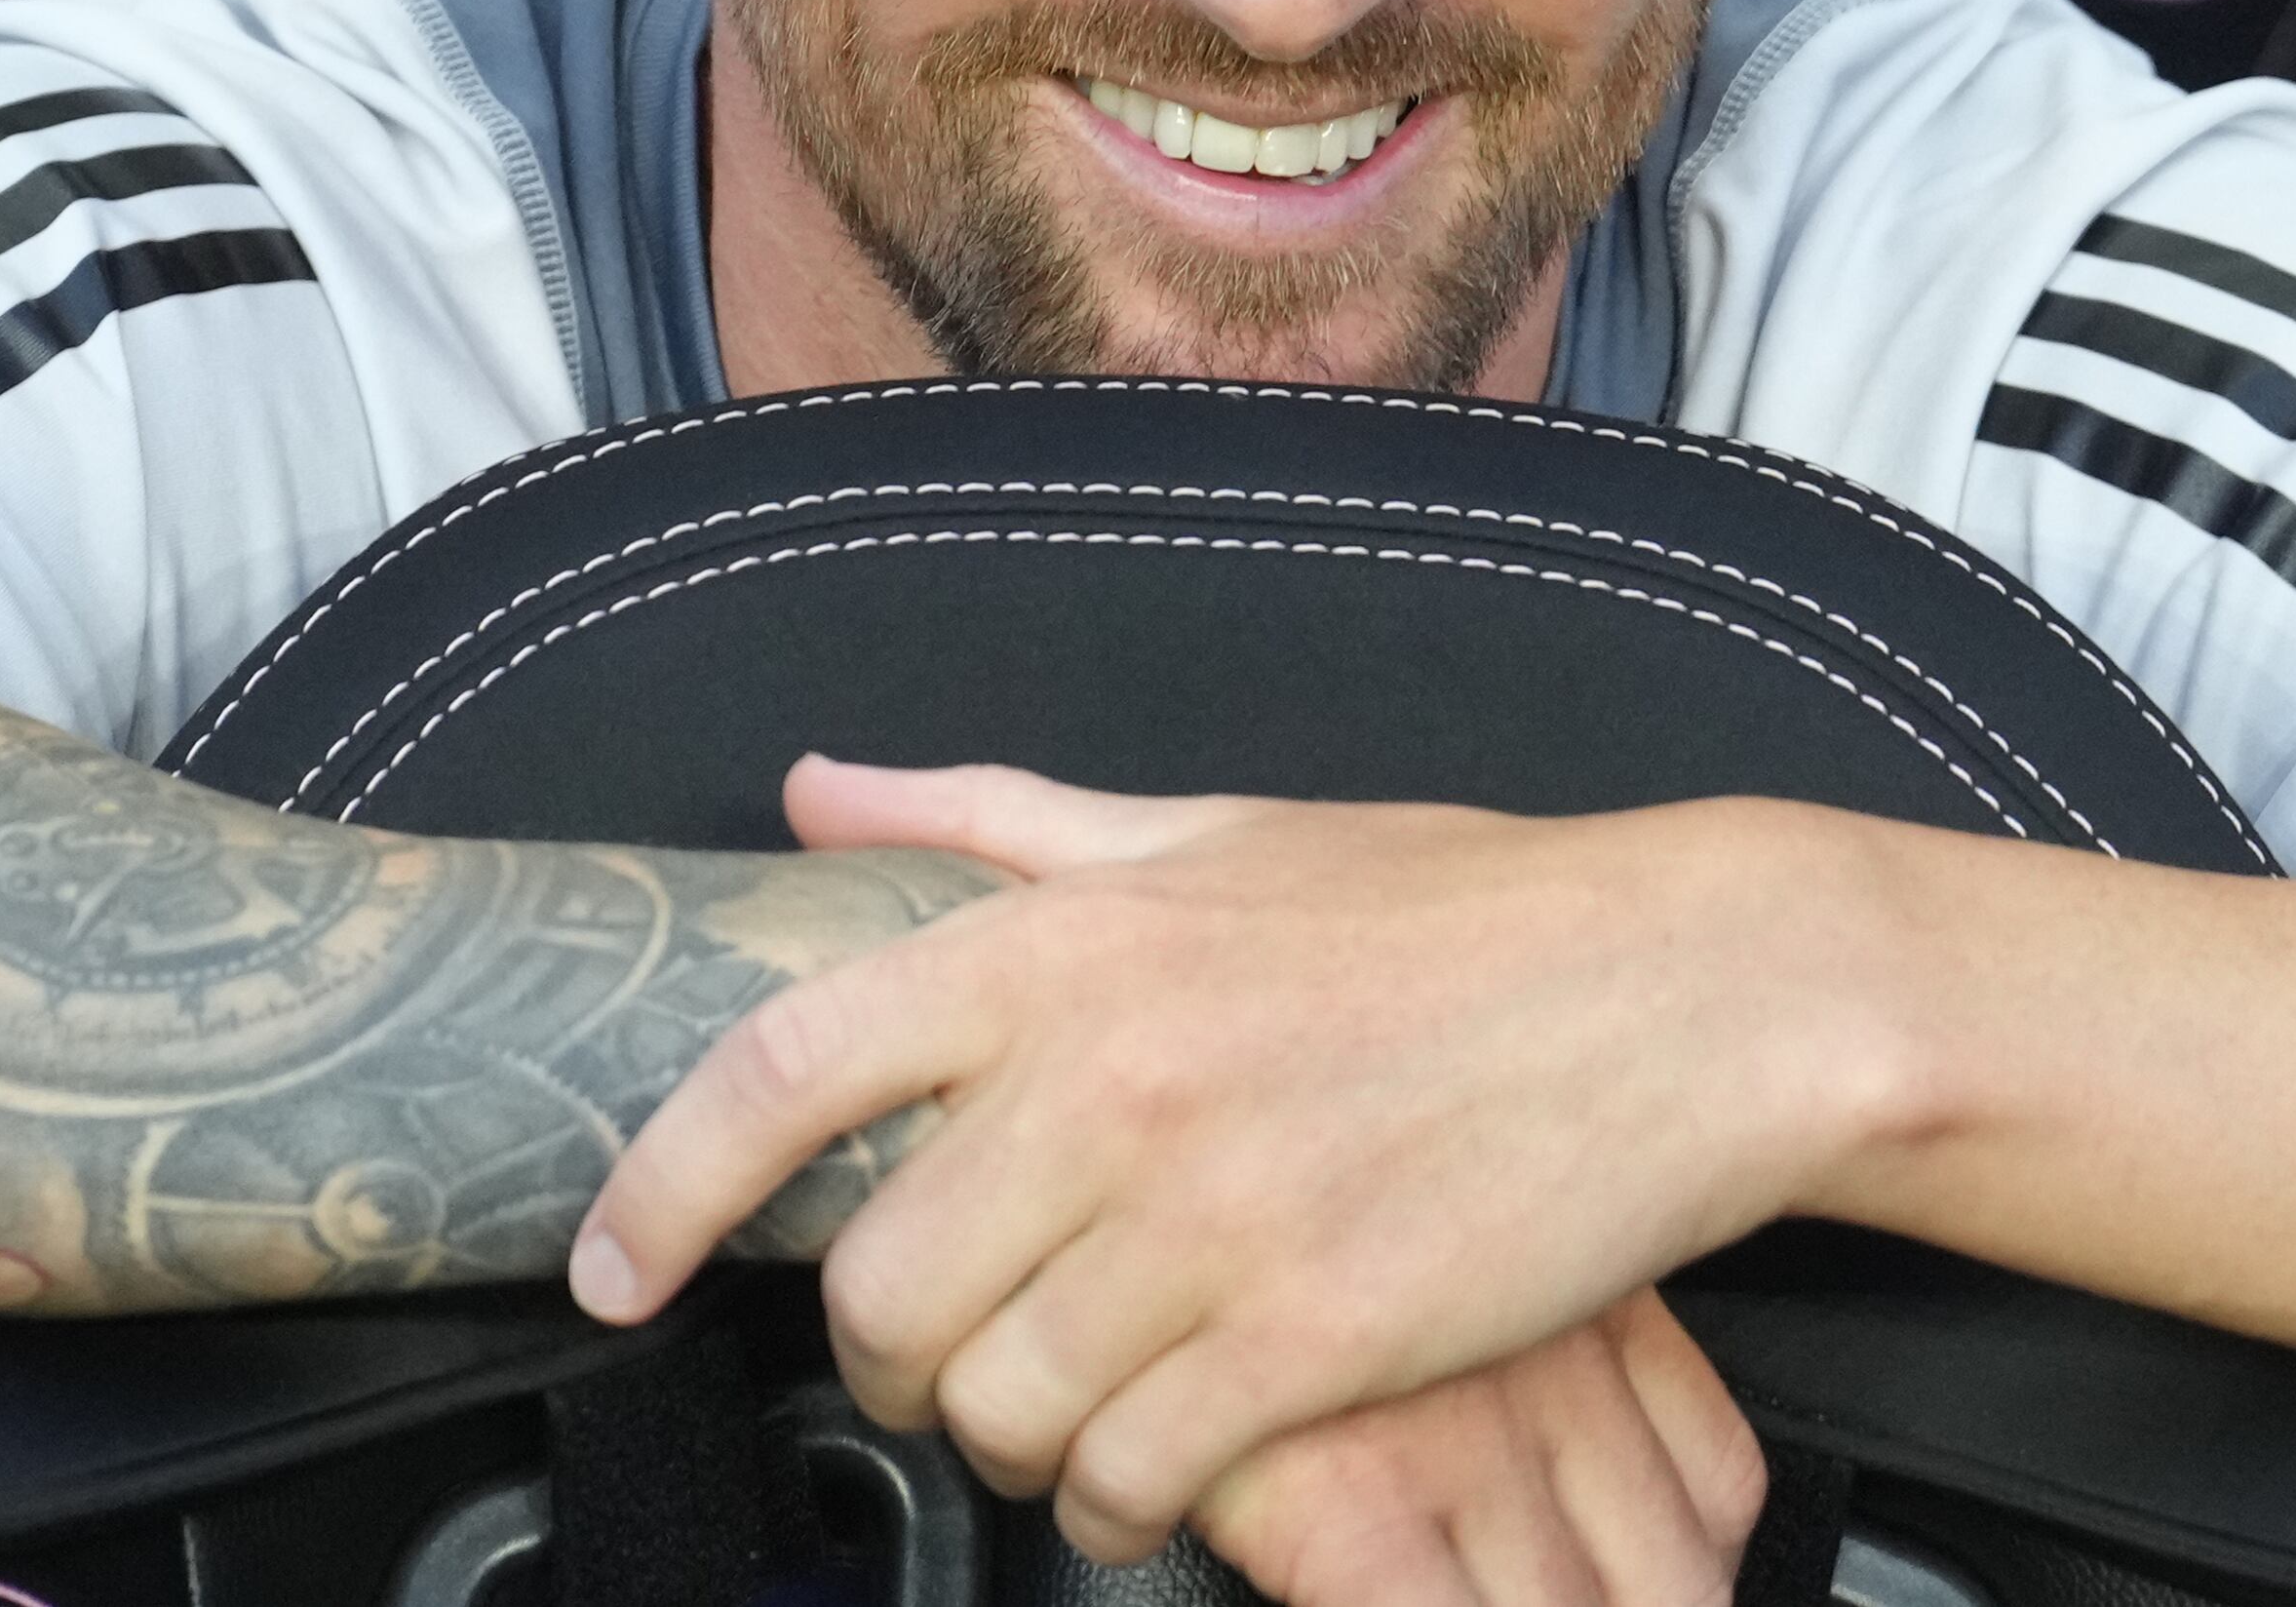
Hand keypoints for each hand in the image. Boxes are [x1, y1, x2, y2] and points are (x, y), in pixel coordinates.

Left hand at [573, 759, 1885, 1559]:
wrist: (1685, 992)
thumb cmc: (1452, 908)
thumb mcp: (1206, 831)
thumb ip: (994, 823)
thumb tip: (818, 794)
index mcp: (1063, 944)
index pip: (784, 1073)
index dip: (662, 1186)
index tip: (609, 1271)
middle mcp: (1109, 1078)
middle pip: (877, 1291)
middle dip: (888, 1356)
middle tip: (951, 1352)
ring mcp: (1211, 1217)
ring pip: (993, 1406)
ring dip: (1008, 1438)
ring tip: (1076, 1402)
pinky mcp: (1315, 1338)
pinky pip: (1125, 1479)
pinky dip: (1114, 1501)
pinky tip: (1159, 1461)